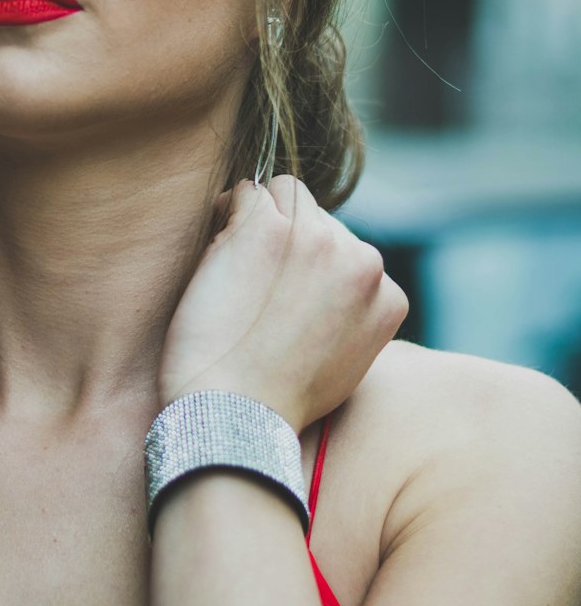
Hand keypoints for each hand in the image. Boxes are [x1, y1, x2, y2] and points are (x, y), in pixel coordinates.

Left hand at [157, 176, 407, 432]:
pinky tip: (217, 248)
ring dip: (259, 217)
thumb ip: (350, 314)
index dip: (311, 264)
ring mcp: (315, 238)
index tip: (282, 290)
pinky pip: (246, 191)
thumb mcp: (345, 361)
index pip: (350, 249)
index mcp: (388, 295)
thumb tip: (325, 284)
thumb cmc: (277, 399)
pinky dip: (228, 211)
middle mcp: (361, 260)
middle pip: (320, 217)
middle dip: (288, 237)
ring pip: (285, 192)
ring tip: (234, 262)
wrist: (238, 414)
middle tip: (253, 276)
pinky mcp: (265, 228)